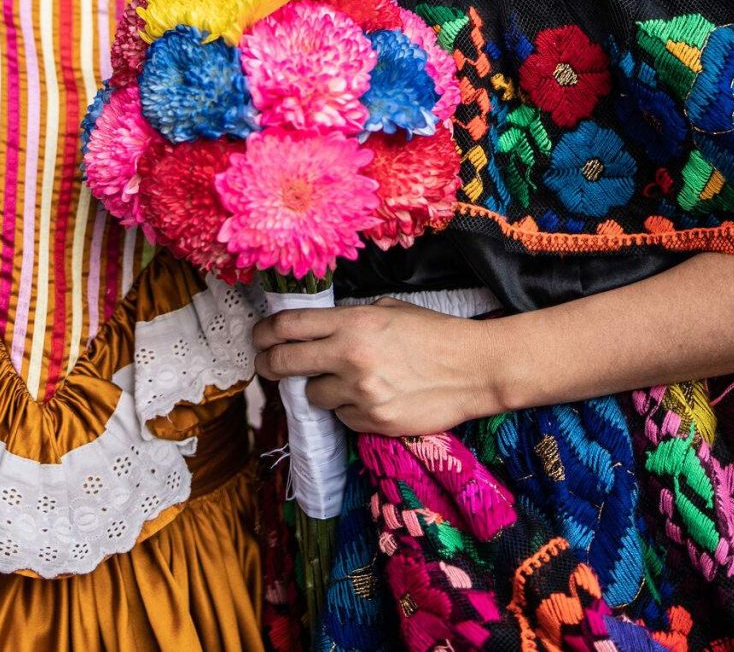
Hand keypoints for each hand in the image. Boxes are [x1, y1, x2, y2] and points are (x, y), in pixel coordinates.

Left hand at [253, 299, 502, 437]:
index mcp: (351, 323)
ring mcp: (361, 393)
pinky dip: (350, 410)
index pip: (287, 327)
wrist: (474, 368)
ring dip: (322, 390)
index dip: (264, 333)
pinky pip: (343, 418)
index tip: (258, 338)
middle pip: (284, 362)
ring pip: (314, 396)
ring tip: (348, 381)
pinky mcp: (374, 422)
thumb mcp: (388, 310)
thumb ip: (349, 320)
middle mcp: (349, 358)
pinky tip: (373, 398)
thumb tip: (317, 330)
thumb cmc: (434, 333)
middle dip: (270, 365)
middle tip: (269, 366)